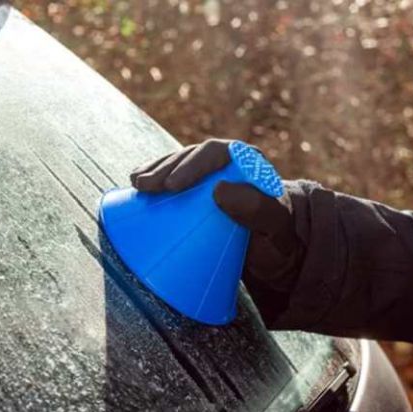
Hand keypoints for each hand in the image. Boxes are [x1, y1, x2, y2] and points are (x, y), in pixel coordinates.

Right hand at [130, 140, 303, 319]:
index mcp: (248, 163)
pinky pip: (171, 179)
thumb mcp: (274, 228)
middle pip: (192, 158)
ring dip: (155, 172)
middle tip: (146, 187)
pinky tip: (135, 183)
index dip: (192, 165)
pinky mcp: (194, 193)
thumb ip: (256, 209)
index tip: (173, 186)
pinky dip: (153, 179)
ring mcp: (208, 178)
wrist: (273, 255)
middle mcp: (227, 164)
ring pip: (178, 165)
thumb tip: (218, 189)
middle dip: (166, 169)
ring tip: (137, 184)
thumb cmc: (277, 241)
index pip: (217, 154)